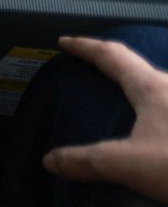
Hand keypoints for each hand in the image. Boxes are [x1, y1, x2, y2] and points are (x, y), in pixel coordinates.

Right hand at [44, 35, 167, 202]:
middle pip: (145, 69)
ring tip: (133, 105)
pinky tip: (163, 133)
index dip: (87, 47)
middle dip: (120, 66)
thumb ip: (87, 161)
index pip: (114, 57)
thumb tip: (50, 160)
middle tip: (99, 71)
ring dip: (147, 91)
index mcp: (153, 89)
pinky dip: (163, 113)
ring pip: (166, 90)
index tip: (66, 41)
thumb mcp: (129, 165)